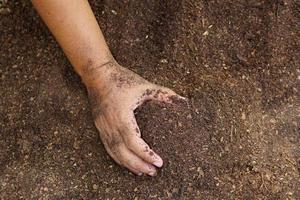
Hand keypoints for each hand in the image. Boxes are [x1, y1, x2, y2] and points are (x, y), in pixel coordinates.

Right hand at [84, 60, 184, 175]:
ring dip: (128, 164)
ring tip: (142, 172)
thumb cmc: (122, 79)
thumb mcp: (144, 86)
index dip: (146, 153)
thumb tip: (182, 101)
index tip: (159, 162)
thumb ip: (163, 94)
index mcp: (121, 114)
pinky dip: (118, 157)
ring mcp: (102, 126)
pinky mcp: (100, 126)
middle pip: (122, 151)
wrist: (97, 74)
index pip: (133, 140)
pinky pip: (108, 147)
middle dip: (138, 164)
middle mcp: (110, 123)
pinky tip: (126, 163)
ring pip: (114, 151)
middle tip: (153, 172)